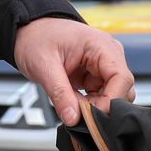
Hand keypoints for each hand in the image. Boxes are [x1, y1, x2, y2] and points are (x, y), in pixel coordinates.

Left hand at [13, 17, 135, 125]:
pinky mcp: (95, 76)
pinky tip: (72, 102)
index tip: (90, 115)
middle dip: (101, 106)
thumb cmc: (37, 38)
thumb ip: (60, 94)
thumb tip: (73, 119)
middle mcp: (108, 55)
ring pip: (112, 97)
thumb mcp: (44, 66)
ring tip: (71, 104)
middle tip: (76, 111)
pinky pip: (101, 97)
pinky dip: (89, 105)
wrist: (29, 32)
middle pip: (121, 90)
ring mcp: (103, 67)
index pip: (122, 78)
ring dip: (94, 107)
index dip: (110, 101)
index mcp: (102, 46)